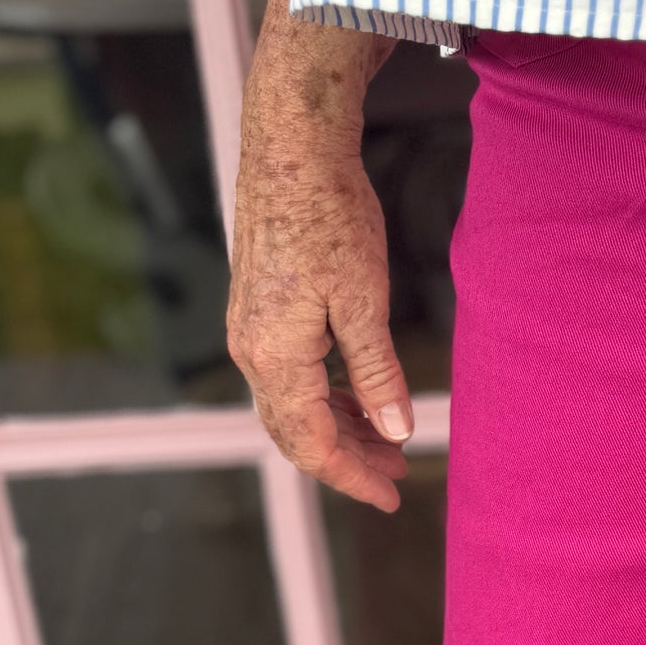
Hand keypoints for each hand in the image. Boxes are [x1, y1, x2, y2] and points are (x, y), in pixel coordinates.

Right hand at [227, 19, 411, 513]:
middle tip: (396, 475)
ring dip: (337, 427)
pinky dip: (324, 396)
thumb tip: (396, 430)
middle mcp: (250, 350)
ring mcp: (249, 329)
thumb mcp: (364, 302)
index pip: (312, 444)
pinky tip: (357, 396)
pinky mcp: (257, 308)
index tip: (391, 497)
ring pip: (291, 404)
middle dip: (347, 459)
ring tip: (385, 440)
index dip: (352, 476)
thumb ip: (378, 373)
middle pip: (295, 432)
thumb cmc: (329, 216)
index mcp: (275, 357)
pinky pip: (287, 375)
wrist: (290, 148)